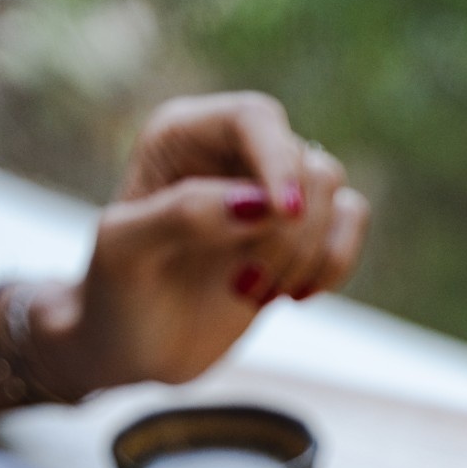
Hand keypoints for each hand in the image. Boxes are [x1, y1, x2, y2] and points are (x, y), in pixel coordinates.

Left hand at [32, 92, 369, 392]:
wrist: (132, 348)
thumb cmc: (115, 294)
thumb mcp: (125, 252)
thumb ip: (183, 215)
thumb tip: (259, 204)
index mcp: (184, 134)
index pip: (256, 119)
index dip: (278, 162)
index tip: (281, 216)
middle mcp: (232, 152)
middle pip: (303, 162)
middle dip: (287, 235)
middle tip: (242, 288)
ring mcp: (268, 192)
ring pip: (332, 190)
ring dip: (307, 254)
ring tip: (256, 296)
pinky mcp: (297, 234)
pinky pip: (350, 219)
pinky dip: (335, 261)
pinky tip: (294, 297)